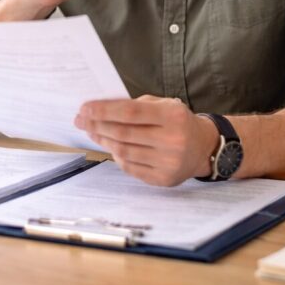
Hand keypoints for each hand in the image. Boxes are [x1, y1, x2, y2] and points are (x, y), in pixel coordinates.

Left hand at [74, 96, 218, 185]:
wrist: (204, 147)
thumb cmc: (177, 121)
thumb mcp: (163, 105)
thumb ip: (135, 106)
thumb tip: (99, 109)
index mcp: (172, 116)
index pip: (130, 113)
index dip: (104, 111)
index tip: (84, 108)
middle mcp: (172, 140)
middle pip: (123, 134)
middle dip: (97, 125)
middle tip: (81, 120)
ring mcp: (169, 162)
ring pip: (124, 152)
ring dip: (103, 141)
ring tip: (92, 132)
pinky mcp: (164, 179)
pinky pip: (130, 168)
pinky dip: (116, 156)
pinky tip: (110, 147)